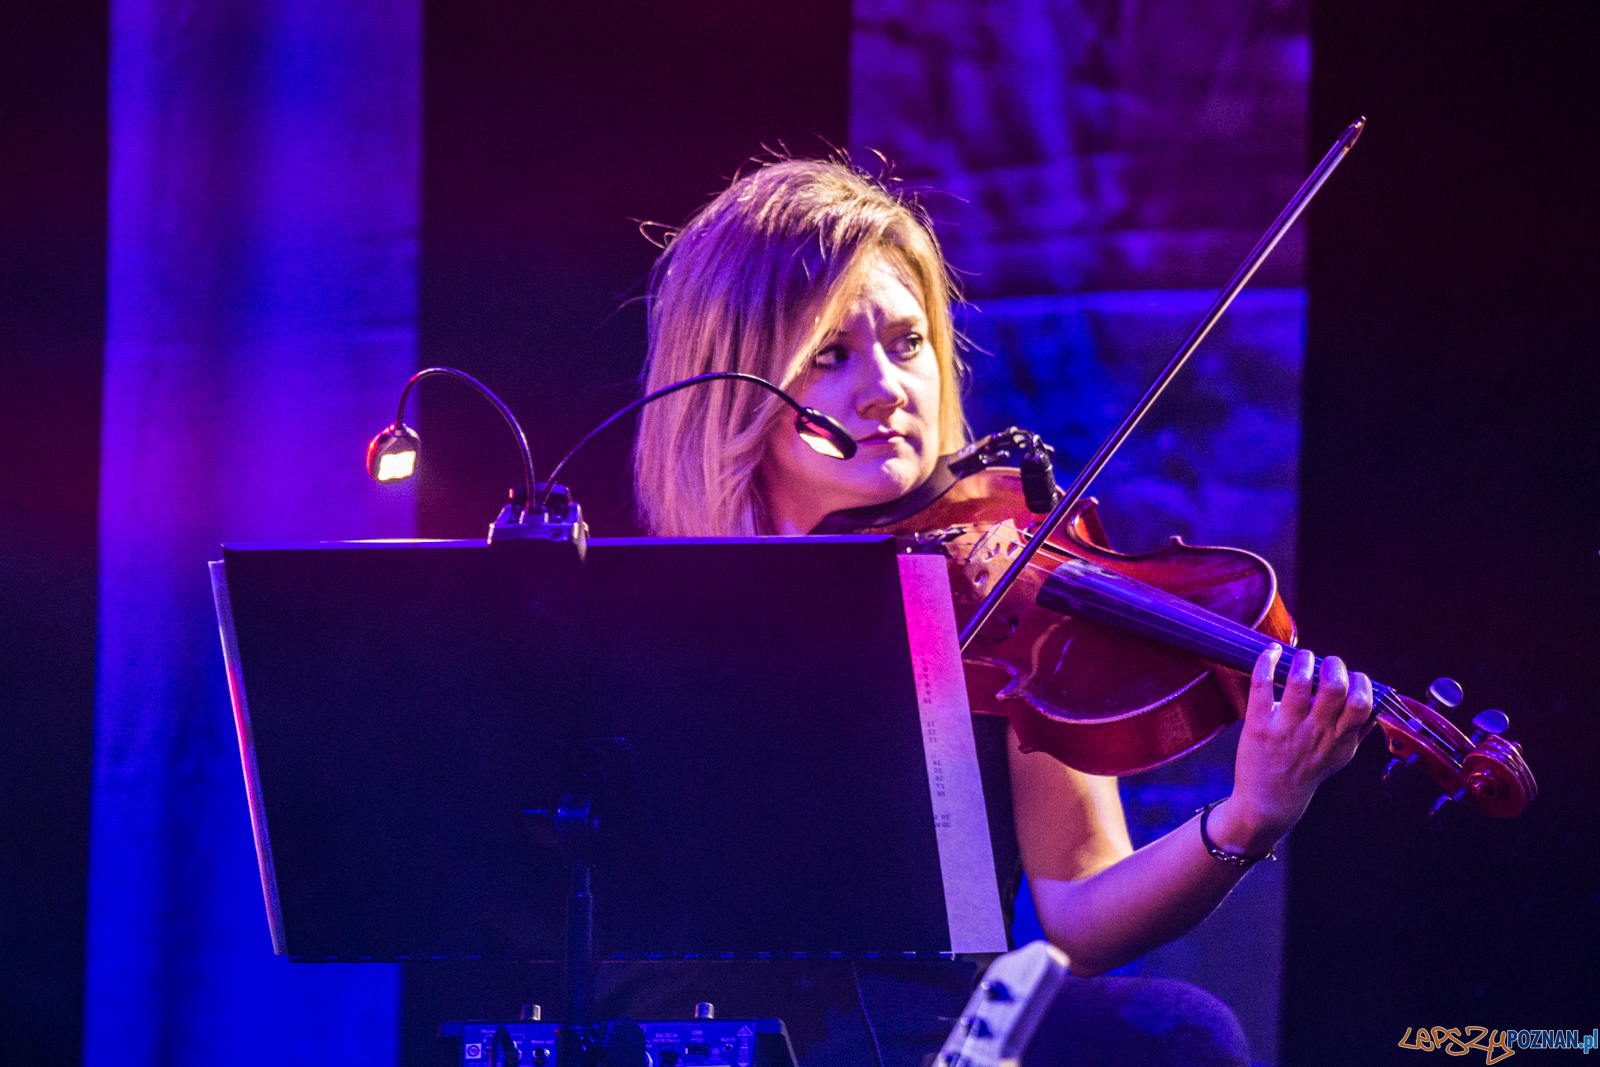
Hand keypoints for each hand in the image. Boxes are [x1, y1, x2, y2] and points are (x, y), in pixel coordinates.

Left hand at [1211, 645, 1375, 854]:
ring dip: (1302, 660)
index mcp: (1340, 737)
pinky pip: (1262, 685)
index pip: (1361, 702)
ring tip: (1301, 657)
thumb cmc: (1306, 774)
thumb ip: (1358, 731)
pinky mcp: (1258, 724)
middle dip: (1333, 665)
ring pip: (1299, 681)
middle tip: (1325, 663)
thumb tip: (1377, 706)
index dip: (1360, 682)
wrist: (1270, 802)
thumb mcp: (1340, 756)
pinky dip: (1266, 662)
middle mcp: (1316, 731)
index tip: (1351, 676)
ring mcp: (1287, 728)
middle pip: (1334, 686)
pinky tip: (1272, 652)